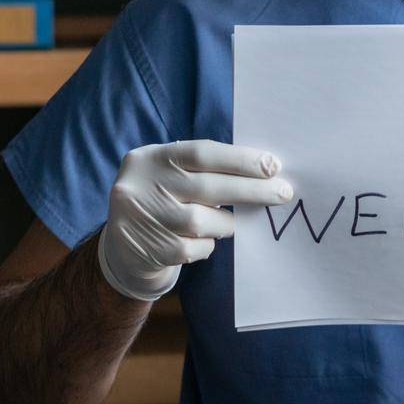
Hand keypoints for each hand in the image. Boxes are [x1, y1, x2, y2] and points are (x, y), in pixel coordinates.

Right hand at [97, 138, 293, 301]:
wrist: (121, 248)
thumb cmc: (162, 200)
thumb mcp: (171, 174)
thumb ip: (205, 169)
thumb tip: (263, 171)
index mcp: (150, 158)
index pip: (203, 153)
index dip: (241, 159)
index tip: (273, 165)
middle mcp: (142, 185)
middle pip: (208, 187)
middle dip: (252, 191)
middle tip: (283, 193)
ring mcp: (142, 219)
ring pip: (204, 221)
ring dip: (227, 223)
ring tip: (233, 222)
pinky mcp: (148, 250)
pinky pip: (195, 248)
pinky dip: (207, 245)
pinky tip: (203, 240)